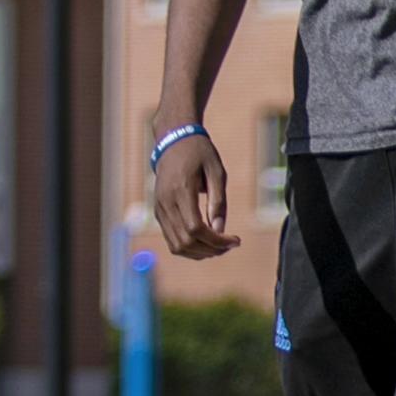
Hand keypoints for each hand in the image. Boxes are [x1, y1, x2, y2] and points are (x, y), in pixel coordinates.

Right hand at [152, 133, 231, 258]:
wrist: (173, 142)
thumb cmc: (199, 154)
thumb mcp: (216, 171)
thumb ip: (218, 201)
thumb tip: (220, 230)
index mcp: (180, 191)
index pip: (195, 229)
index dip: (216, 241)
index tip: (236, 240)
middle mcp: (165, 203)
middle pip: (186, 242)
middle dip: (211, 250)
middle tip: (231, 245)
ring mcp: (159, 210)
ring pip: (176, 246)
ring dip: (200, 253)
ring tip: (220, 246)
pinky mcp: (159, 213)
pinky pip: (172, 240)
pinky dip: (190, 247)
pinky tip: (207, 242)